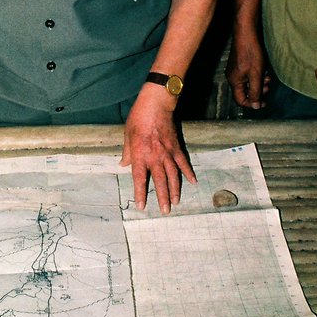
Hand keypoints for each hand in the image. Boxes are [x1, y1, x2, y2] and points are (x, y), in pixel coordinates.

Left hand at [120, 85, 195, 213]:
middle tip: (165, 211)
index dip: (141, 193)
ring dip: (175, 190)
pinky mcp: (176, 147)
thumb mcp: (127, 135)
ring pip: (173, 175)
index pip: (140, 178)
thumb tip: (124, 165)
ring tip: (176, 202)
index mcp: (140, 155)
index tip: (142, 206)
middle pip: (160, 181)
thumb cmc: (138, 118)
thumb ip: (127, 152)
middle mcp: (154, 157)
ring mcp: (167, 153)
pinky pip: (183, 163)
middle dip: (162, 197)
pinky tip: (193, 182)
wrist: (156, 104)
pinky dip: (188, 173)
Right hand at [226, 28, 269, 108]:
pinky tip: (263, 70)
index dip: (252, 103)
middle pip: (244, 92)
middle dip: (257, 92)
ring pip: (247, 83)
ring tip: (267, 78)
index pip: (241, 100)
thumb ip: (255, 91)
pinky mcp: (238, 64)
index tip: (264, 102)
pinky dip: (255, 76)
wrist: (246, 34)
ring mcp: (234, 71)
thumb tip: (255, 106)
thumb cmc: (251, 54)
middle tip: (267, 86)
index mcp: (235, 82)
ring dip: (258, 83)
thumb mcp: (256, 75)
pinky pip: (247, 76)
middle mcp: (232, 78)